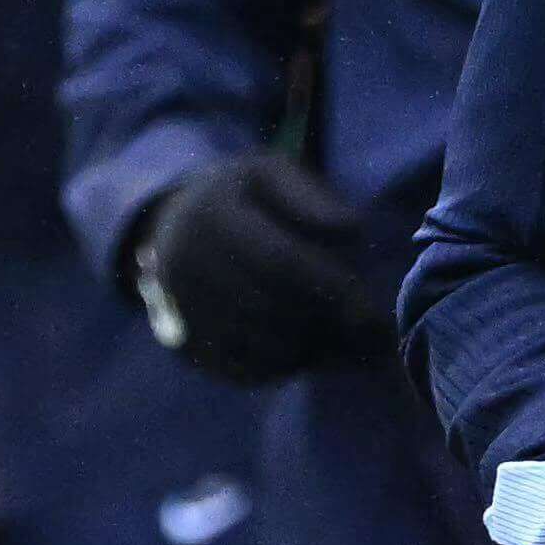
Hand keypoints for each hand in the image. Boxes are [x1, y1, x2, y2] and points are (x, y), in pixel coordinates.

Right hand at [129, 153, 395, 386]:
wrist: (172, 228)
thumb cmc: (242, 197)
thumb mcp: (273, 173)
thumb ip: (311, 198)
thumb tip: (352, 228)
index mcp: (209, 215)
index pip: (281, 261)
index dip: (333, 288)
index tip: (373, 309)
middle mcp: (182, 266)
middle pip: (273, 310)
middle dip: (329, 324)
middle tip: (371, 333)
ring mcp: (177, 311)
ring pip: (261, 347)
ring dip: (313, 349)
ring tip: (348, 338)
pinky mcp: (183, 347)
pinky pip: (246, 371)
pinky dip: (287, 367)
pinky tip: (313, 348)